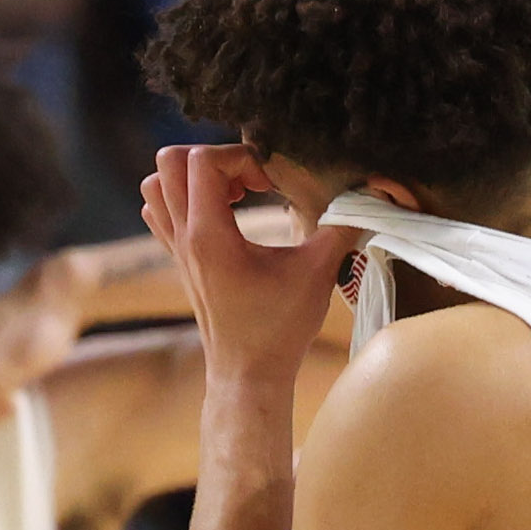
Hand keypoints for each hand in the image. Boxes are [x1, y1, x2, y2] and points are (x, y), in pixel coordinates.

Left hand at [138, 144, 346, 382]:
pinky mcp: (178, 261)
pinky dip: (183, 201)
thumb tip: (375, 192)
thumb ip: (344, 224)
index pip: (202, 161)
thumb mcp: (318, 269)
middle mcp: (183, 237)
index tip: (270, 180)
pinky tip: (223, 215)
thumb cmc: (279, 326)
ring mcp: (174, 249)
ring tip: (234, 194)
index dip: (241, 157)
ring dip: (192, 178)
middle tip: (250, 181)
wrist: (248, 372)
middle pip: (168, 164)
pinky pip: (159, 214)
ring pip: (155, 187)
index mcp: (209, 235)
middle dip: (214, 158)